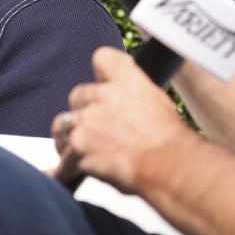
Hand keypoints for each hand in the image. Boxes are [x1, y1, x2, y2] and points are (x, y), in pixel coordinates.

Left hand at [51, 47, 193, 193]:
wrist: (170, 168)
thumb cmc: (173, 143)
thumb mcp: (159, 107)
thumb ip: (135, 100)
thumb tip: (130, 110)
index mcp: (126, 81)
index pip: (103, 59)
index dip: (101, 72)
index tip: (102, 82)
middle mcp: (102, 96)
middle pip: (77, 96)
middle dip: (83, 112)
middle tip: (94, 129)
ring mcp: (86, 122)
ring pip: (63, 125)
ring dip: (68, 137)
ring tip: (78, 151)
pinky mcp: (78, 148)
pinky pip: (63, 160)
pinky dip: (62, 171)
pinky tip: (60, 175)